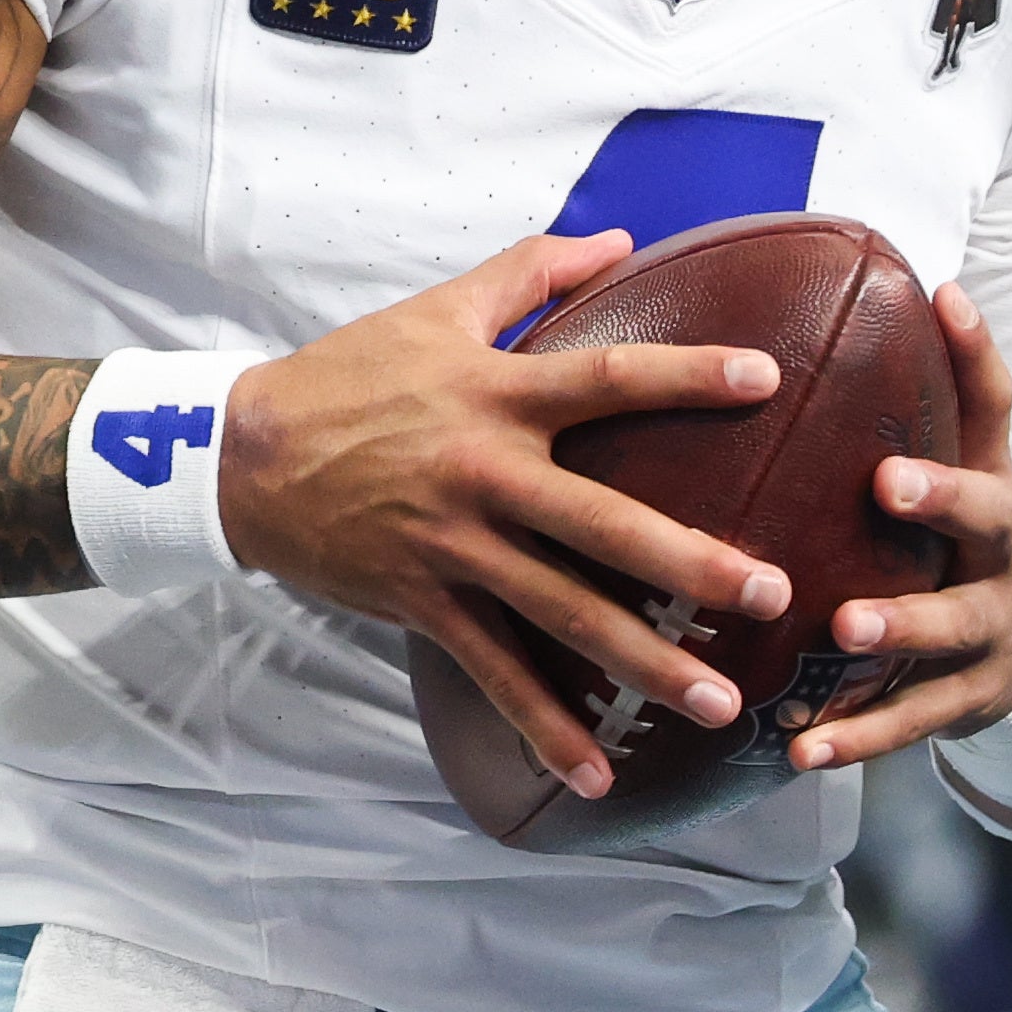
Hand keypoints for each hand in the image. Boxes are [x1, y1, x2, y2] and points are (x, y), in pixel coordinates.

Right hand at [222, 229, 792, 802]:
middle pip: (603, 522)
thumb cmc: (349, 375)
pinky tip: (598, 772)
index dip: (687, 375)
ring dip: (646, 664)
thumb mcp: (438, 309)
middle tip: (772, 590)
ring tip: (720, 702)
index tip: (766, 381)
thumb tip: (622, 239)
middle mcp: (485, 472)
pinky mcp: (423, 603)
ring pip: (564, 614)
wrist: (240, 457)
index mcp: (498, 392)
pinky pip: (496, 673)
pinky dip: (546, 727)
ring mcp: (454, 546)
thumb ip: (533, 270)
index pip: (609, 377)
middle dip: (692, 563)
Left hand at [766, 285, 1011, 774]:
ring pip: (951, 632)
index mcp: (992, 484)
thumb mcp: (961, 468)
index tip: (943, 297)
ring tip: (846, 625)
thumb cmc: (962, 540)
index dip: (977, 350)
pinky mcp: (965, 702)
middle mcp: (1004, 553)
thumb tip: (899, 287)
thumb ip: (927, 395)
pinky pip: (909, 724)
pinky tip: (800, 749)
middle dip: (943, 499)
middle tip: (888, 483)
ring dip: (901, 626)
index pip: (994, 405)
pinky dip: (856, 736)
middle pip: (989, 519)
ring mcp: (992, 632)